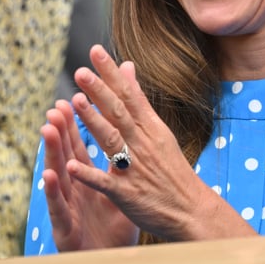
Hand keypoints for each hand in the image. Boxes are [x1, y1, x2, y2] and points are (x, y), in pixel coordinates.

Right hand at [40, 98, 138, 250]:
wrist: (110, 263)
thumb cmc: (112, 228)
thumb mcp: (120, 191)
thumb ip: (120, 164)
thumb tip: (126, 139)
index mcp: (87, 179)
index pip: (80, 146)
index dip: (75, 124)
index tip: (72, 98)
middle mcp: (74, 189)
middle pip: (65, 155)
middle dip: (60, 130)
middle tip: (55, 105)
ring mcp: (67, 207)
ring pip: (58, 175)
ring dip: (52, 152)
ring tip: (47, 128)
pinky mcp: (64, 227)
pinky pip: (59, 207)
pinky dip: (54, 191)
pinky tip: (50, 175)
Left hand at [45, 44, 254, 246]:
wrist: (193, 211)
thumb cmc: (173, 172)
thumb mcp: (160, 132)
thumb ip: (139, 102)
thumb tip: (127, 67)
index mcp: (151, 129)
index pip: (129, 95)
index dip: (111, 74)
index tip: (95, 52)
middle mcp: (143, 145)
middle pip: (119, 113)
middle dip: (100, 91)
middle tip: (81, 71)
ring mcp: (135, 169)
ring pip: (112, 141)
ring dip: (93, 121)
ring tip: (75, 102)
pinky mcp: (128, 194)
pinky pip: (106, 183)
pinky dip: (89, 175)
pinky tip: (71, 167)